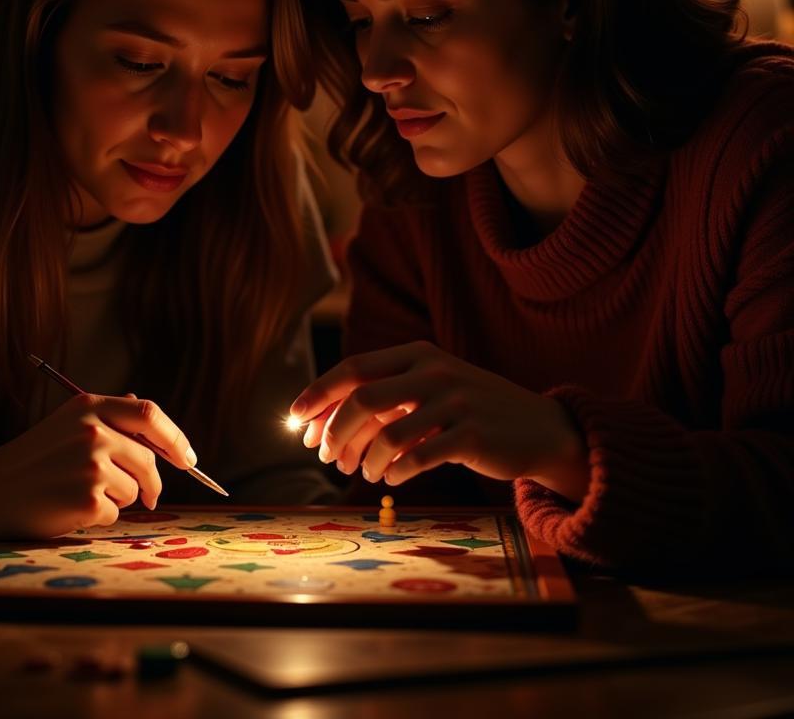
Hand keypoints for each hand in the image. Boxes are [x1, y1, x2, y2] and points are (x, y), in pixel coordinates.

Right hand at [0, 394, 195, 539]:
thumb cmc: (32, 459)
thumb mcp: (67, 423)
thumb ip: (108, 418)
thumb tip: (147, 412)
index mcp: (90, 406)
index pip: (150, 414)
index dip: (175, 438)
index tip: (188, 459)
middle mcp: (94, 430)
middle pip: (149, 459)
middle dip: (152, 482)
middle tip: (149, 497)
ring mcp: (91, 464)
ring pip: (135, 489)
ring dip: (119, 499)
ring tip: (80, 494)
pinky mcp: (87, 498)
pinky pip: (116, 513)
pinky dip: (100, 517)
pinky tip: (70, 509)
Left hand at [289, 341, 588, 500]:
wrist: (539, 427)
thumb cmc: (470, 411)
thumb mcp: (430, 389)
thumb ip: (386, 398)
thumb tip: (323, 426)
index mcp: (417, 353)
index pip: (353, 368)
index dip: (319, 393)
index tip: (295, 419)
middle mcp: (434, 371)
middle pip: (363, 398)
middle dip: (336, 431)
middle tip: (327, 457)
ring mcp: (455, 401)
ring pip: (389, 432)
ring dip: (366, 458)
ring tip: (365, 473)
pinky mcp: (472, 434)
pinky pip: (419, 456)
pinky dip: (396, 472)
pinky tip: (392, 479)